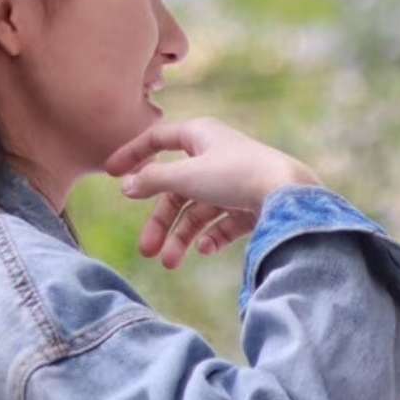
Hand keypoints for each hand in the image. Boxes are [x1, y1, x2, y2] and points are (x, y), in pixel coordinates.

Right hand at [104, 117, 319, 268]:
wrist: (289, 196)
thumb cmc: (236, 175)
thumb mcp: (186, 176)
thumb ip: (152, 180)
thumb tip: (127, 185)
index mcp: (201, 136)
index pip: (159, 139)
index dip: (133, 154)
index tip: (110, 173)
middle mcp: (217, 155)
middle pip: (177, 189)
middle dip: (162, 222)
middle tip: (147, 251)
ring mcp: (235, 180)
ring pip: (199, 210)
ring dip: (182, 237)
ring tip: (171, 264)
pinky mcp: (253, 203)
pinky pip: (224, 221)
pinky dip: (212, 236)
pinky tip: (207, 249)